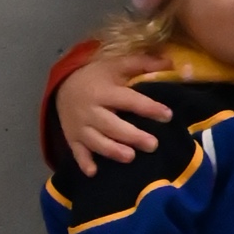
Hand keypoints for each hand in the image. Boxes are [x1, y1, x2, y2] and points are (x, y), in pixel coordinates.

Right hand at [58, 60, 169, 174]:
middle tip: (153, 144)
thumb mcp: (117, 65)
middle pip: (112, 125)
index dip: (148, 108)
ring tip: (130, 157)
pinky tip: (93, 172)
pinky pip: (77, 152)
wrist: (62, 86)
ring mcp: (80, 126)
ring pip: (96, 141)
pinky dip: (84, 162)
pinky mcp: (72, 138)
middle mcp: (91, 110)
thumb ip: (143, 63)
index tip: (167, 115)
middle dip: (132, 136)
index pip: (128, 100)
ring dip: (112, 150)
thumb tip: (171, 62)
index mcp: (104, 91)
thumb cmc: (97, 76)